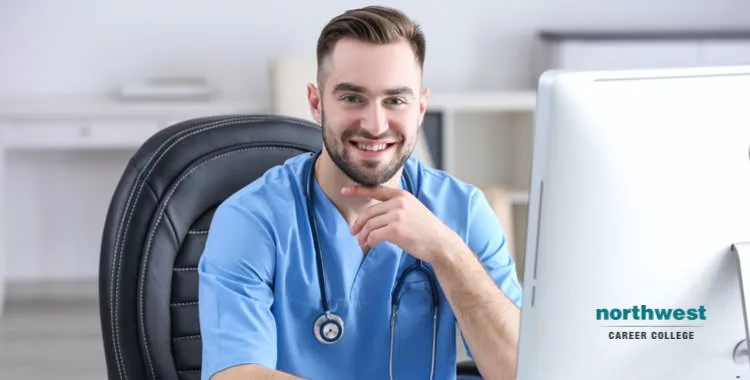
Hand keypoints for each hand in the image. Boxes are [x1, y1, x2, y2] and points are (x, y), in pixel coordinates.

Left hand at [341, 184, 460, 262]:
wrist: (441, 243)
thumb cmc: (426, 229)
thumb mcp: (413, 209)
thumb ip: (395, 206)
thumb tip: (374, 215)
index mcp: (401, 195)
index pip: (374, 189)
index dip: (357, 190)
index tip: (344, 191)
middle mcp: (398, 202)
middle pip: (368, 212)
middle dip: (358, 223)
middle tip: (353, 232)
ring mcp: (397, 216)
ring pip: (369, 225)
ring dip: (362, 235)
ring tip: (361, 242)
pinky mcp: (395, 230)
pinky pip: (374, 235)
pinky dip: (369, 241)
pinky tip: (370, 245)